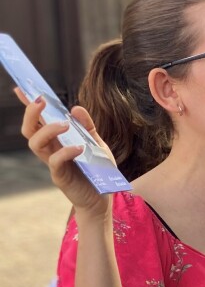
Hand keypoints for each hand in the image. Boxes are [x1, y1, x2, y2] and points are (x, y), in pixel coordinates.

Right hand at [19, 89, 112, 218]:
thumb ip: (87, 127)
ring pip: (36, 144)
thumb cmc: (99, 171)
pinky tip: (79, 148)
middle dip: (31, 114)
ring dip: (48, 130)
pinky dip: (65, 152)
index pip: (38, 120)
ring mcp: (53, 163)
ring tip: (64, 124)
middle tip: (41, 101)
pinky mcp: (60, 176)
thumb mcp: (97, 145)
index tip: (20, 88)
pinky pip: (55, 162)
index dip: (28, 106)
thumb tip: (76, 108)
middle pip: (30, 130)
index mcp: (57, 140)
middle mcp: (51, 150)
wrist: (103, 198)